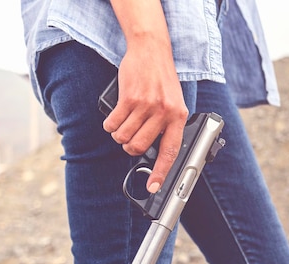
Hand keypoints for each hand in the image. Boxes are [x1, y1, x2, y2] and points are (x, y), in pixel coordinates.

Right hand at [103, 0, 187, 193]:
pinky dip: (110, 125)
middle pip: (139, 147)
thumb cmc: (162, 80)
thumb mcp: (173, 103)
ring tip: (123, 125)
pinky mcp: (129, 98)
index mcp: (178, 117)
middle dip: (130, 148)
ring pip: (124, 137)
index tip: (153, 187)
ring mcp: (146, 106)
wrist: (151, 51)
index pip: (170, 152)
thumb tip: (155, 152)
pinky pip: (113, 124)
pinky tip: (114, 118)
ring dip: (119, 136)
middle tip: (129, 140)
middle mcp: (164, 113)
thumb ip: (167, 126)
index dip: (161, 173)